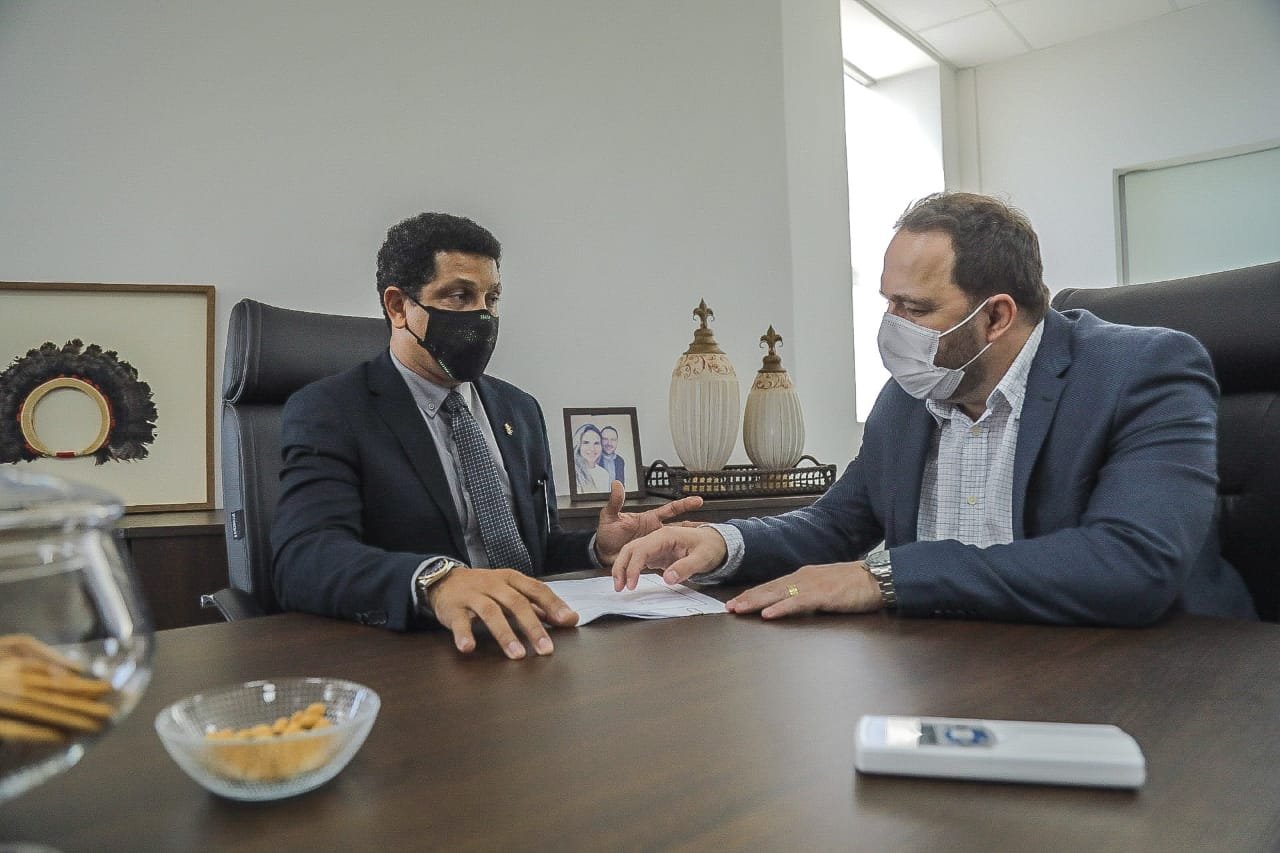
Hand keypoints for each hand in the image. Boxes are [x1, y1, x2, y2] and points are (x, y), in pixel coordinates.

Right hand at [428, 568, 577, 658]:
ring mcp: (472, 595)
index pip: (536, 589)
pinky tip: (468, 648)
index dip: (553, 604)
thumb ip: (537, 604)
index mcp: (511, 579)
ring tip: (517, 655)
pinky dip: (464, 634)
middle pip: (516, 603)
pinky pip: (459, 622)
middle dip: (533, 627)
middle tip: (546, 649)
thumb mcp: (510, 590)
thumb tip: (568, 618)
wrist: (443, 580)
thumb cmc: (484, 588)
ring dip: (505, 634)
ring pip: (491, 613)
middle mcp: (493, 584)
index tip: (568, 621)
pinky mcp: (453, 608)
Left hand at [594, 480, 703, 567]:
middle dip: (693, 527)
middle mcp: (655, 532)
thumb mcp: (610, 517)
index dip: (683, 505)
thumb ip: (615, 502)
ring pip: (676, 546)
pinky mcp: (652, 561)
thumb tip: (616, 484)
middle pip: (679, 528)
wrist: (602, 555)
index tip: (698, 501)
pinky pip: (667, 561)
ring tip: (703, 548)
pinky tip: (686, 565)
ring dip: (687, 547)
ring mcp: (655, 547)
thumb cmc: (607, 534)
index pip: (670, 510)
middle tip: (709, 527)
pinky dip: (676, 563)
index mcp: (649, 519)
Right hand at [611, 525, 726, 590]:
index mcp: (666, 535)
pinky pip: (639, 560)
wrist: (715, 543)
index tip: (631, 583)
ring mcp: (656, 545)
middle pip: (631, 549)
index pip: (642, 549)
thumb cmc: (710, 546)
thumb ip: (685, 567)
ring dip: (623, 568)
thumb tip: (668, 578)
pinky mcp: (657, 554)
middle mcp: (658, 538)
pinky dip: (631, 570)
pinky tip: (628, 581)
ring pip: (632, 553)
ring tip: (620, 586)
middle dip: (621, 567)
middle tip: (619, 586)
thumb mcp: (702, 558)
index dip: (634, 567)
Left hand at [726, 562, 882, 618]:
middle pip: (769, 589)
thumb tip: (794, 604)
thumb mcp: (828, 588)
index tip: (736, 602)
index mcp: (805, 576)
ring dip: (756, 602)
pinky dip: (781, 608)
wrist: (879, 577)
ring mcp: (813, 585)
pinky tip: (768, 614)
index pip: (773, 585)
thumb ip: (810, 594)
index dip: (753, 594)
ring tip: (739, 609)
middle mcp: (804, 578)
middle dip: (747, 598)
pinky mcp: (824, 595)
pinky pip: (798, 602)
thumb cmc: (856, 584)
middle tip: (728, 607)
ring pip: (778, 594)